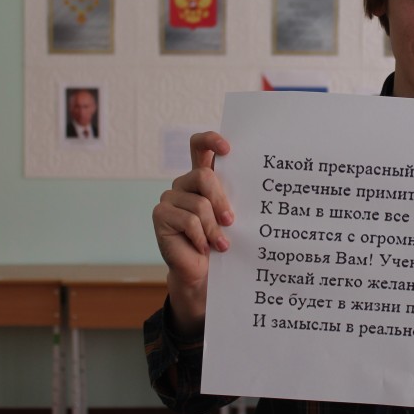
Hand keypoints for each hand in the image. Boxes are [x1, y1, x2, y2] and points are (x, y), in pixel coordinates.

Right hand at [151, 131, 233, 333]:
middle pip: (204, 176)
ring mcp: (170, 198)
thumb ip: (232, 197)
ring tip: (221, 244)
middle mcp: (185, 184)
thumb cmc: (222, 241)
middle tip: (231, 220)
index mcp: (203, 178)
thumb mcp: (231, 217)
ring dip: (213, 227)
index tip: (228, 149)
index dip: (211, 140)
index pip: (200, 146)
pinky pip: (188, 221)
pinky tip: (203, 248)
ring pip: (199, 204)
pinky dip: (201, 237)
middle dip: (221, 200)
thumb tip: (252, 186)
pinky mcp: (161, 215)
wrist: (204, 273)